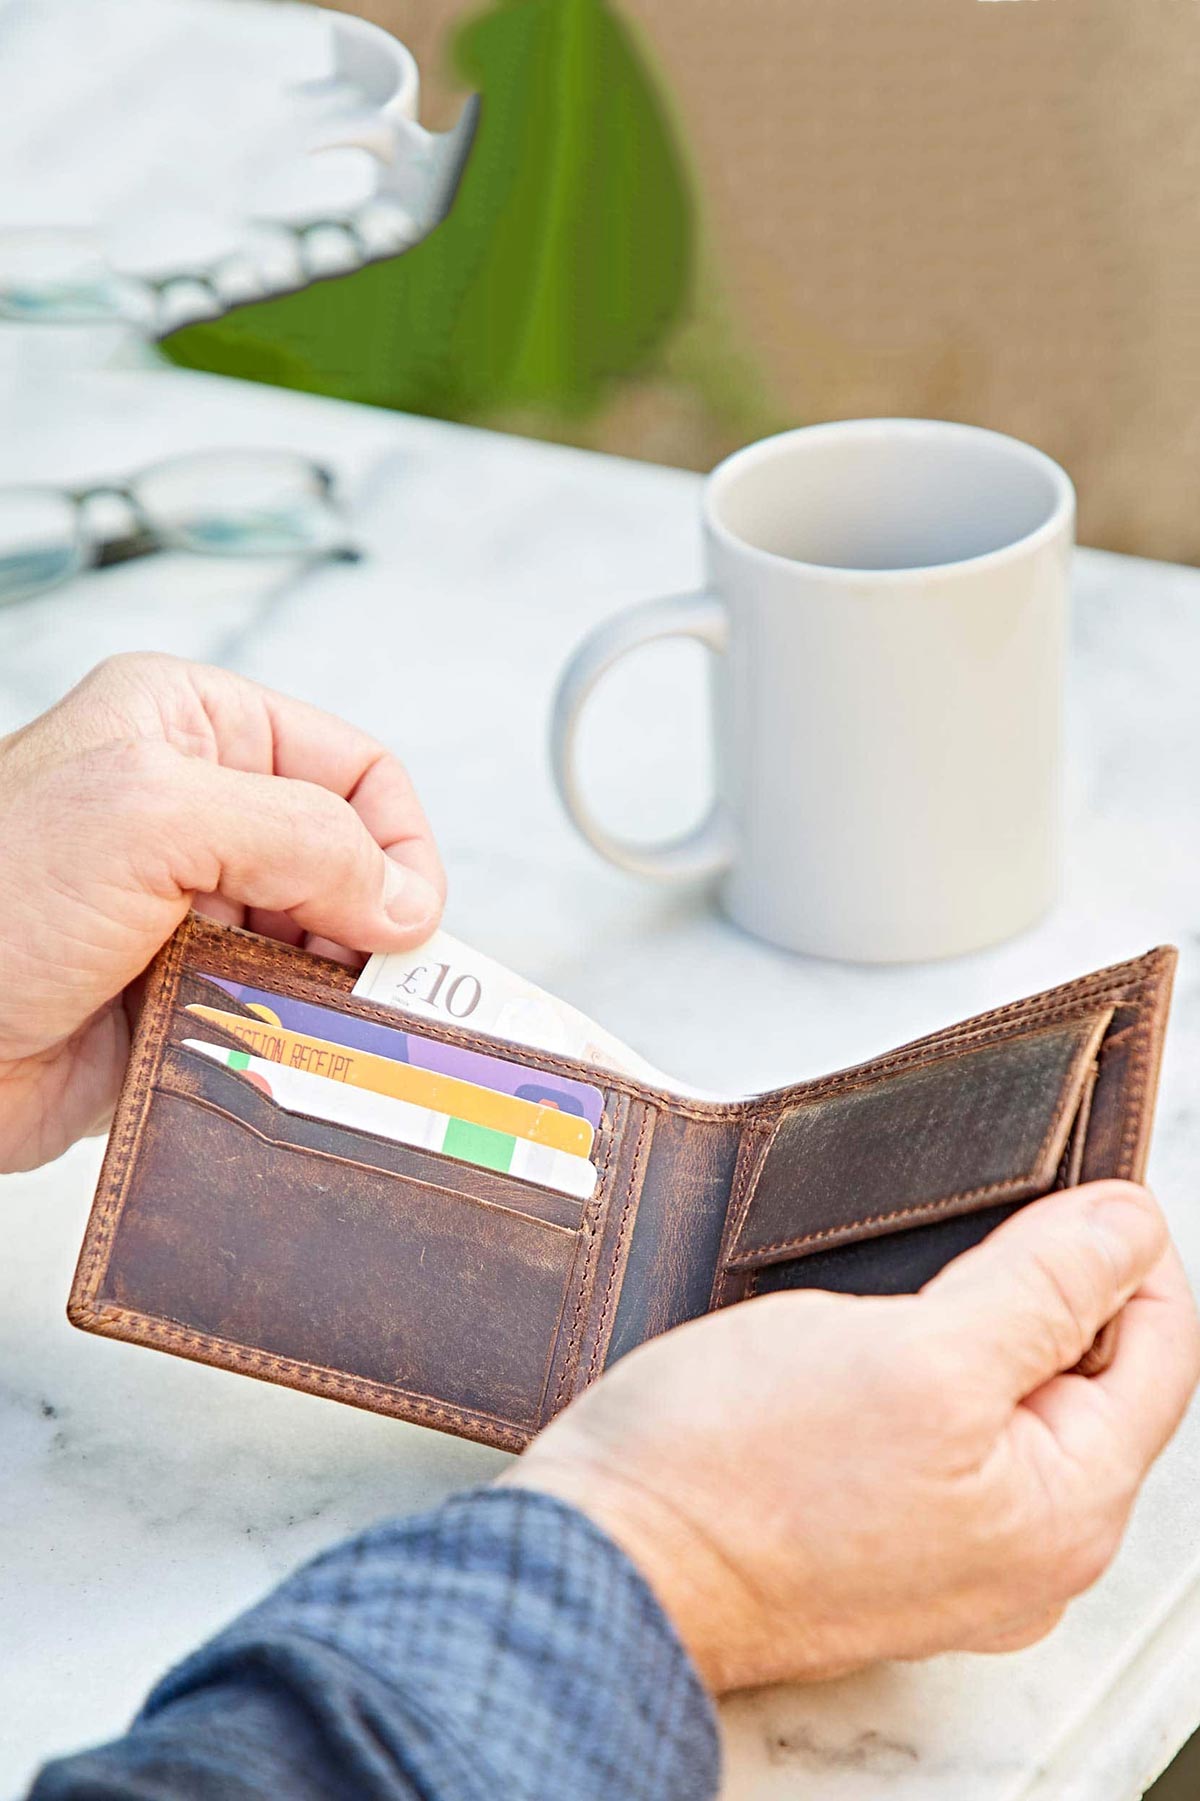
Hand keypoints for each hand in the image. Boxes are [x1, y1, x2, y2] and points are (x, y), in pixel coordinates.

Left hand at [0, 653, 443, 1171]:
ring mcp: (188, 909)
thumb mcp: (148, 816)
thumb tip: (402, 898)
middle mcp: (194, 811)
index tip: (404, 918)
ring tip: (298, 1015)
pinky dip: (291, 1038)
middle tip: (367, 981)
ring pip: (323, 946)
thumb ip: (299, 834)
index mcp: (190, 726)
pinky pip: (278, 1015)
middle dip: (367, 923)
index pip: (353, 766)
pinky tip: (263, 1047)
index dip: (396, 841)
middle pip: (349, 861)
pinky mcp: (180, 996)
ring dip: (328, 987)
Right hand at [509, 1180, 1199, 1692]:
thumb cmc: (736, 1473)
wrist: (602, 1553)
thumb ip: (1042, 1289)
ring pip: (1007, 1394)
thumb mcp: (919, 1355)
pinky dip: (923, 1359)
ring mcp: (948, 1545)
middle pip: (1087, 1374)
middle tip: (972, 1216)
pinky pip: (941, 1426)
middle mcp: (1022, 1547)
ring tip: (913, 1264)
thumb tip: (1128, 1225)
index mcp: (1062, 1515)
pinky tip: (871, 1323)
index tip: (1067, 1181)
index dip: (1123, 1247)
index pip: (1159, 1349)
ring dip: (980, 1314)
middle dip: (1046, 1281)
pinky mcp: (878, 1528)